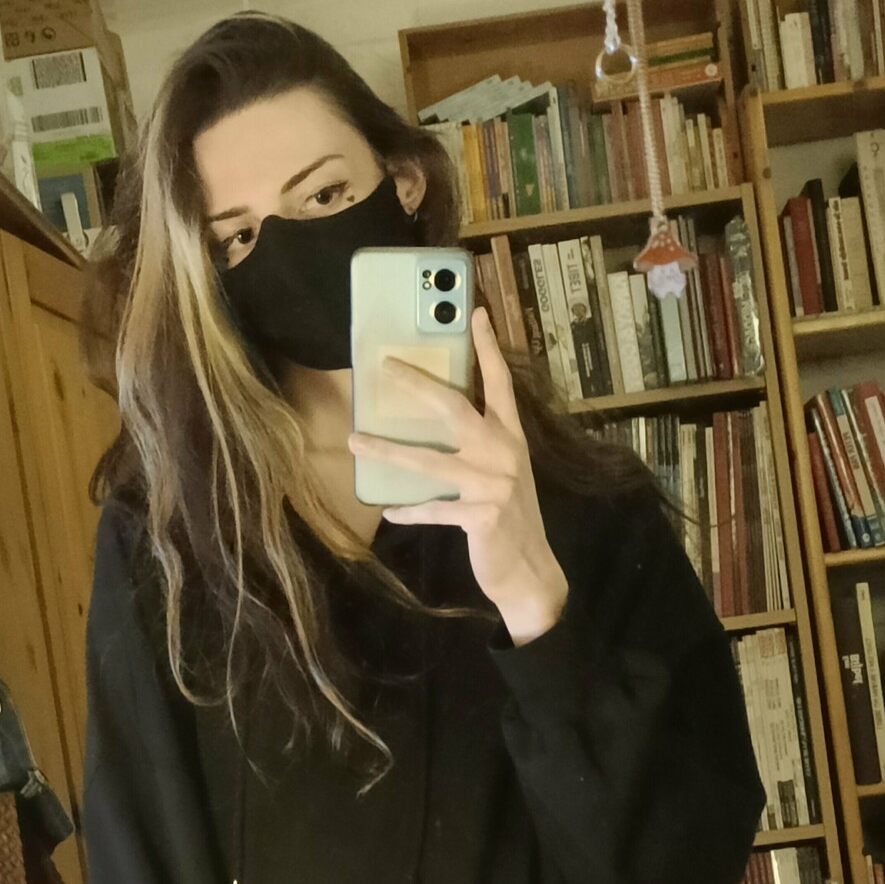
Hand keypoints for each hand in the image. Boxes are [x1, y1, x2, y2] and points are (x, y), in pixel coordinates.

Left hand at [346, 305, 568, 645]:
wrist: (530, 570)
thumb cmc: (510, 520)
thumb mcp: (504, 474)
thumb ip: (482, 447)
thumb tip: (436, 422)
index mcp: (511, 437)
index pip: (499, 383)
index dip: (488, 348)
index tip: (475, 313)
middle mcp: (503, 453)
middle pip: (454, 408)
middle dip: (417, 385)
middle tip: (384, 367)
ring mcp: (492, 485)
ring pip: (428, 461)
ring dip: (387, 451)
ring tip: (354, 440)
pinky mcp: (480, 515)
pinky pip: (433, 509)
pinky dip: (410, 511)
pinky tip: (388, 510)